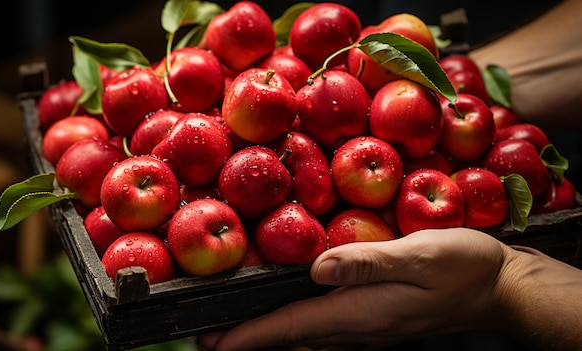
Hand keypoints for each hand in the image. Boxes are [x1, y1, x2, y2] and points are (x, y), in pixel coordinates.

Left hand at [198, 227, 514, 349]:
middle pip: (289, 335)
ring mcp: (365, 327)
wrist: (496, 286)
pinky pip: (320, 326)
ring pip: (302, 334)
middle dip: (246, 335)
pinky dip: (292, 322)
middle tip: (205, 330)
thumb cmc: (462, 266)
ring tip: (233, 322)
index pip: (290, 327)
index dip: (247, 334)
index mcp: (360, 313)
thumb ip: (367, 262)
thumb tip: (318, 267)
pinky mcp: (372, 319)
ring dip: (266, 331)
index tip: (208, 339)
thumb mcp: (418, 255)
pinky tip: (285, 310)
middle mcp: (356, 327)